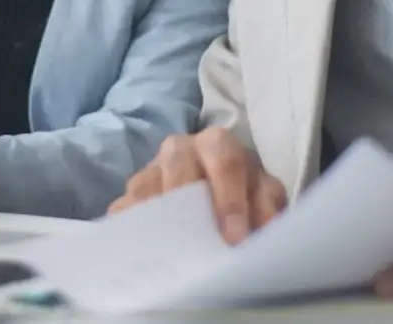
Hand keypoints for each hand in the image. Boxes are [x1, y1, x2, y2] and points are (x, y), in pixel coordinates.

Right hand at [109, 127, 286, 243]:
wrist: (215, 187)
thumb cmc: (242, 191)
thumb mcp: (262, 195)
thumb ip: (268, 208)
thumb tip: (268, 232)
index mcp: (219, 145)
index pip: (226, 163)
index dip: (230, 200)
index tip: (235, 238)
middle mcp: (181, 149)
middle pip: (178, 165)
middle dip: (188, 200)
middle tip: (196, 239)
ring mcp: (152, 169)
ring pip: (145, 185)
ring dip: (153, 215)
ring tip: (160, 247)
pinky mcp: (133, 194)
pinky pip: (124, 207)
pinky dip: (128, 226)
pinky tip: (134, 247)